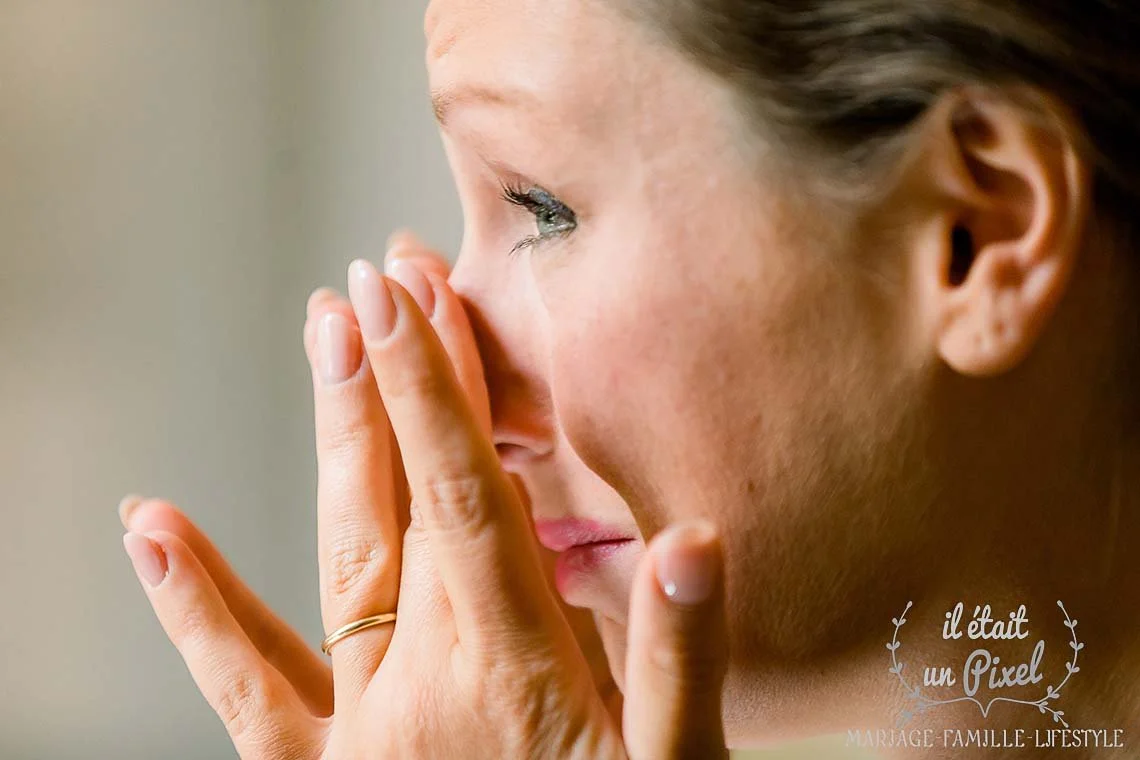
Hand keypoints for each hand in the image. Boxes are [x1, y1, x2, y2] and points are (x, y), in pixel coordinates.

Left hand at [119, 230, 729, 758]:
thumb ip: (679, 665)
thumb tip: (692, 541)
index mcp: (512, 669)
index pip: (468, 496)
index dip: (437, 389)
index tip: (408, 294)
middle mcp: (423, 681)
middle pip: (406, 500)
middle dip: (393, 379)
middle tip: (377, 275)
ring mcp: (363, 725)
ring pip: (344, 555)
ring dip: (335, 442)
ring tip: (318, 336)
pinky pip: (250, 687)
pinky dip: (196, 608)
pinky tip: (152, 525)